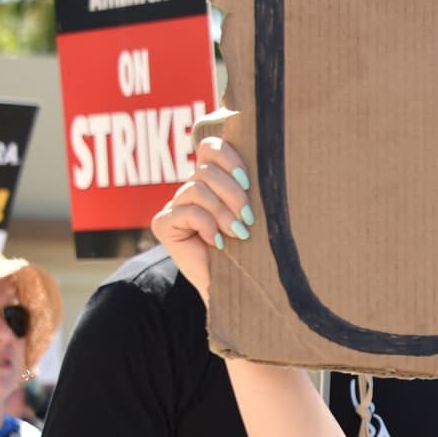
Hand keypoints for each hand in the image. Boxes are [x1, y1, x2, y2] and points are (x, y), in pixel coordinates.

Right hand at [151, 137, 254, 298]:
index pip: (210, 148)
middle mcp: (191, 189)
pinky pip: (186, 212)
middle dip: (233, 192)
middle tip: (250, 217)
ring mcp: (175, 206)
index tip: (249, 181)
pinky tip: (219, 244)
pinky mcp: (164, 224)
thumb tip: (273, 167)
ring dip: (222, 212)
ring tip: (239, 234)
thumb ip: (256, 192)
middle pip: (206, 170)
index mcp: (212, 180)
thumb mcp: (256, 217)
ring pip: (197, 189)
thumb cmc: (251, 253)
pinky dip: (206, 226)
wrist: (233, 288)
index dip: (229, 157)